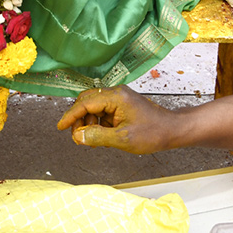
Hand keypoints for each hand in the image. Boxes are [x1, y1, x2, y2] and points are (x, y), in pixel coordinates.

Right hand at [56, 86, 173, 153]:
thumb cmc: (153, 132)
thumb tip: (78, 136)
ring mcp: (119, 98)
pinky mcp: (122, 105)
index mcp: (115, 97)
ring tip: (92, 139)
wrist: (172, 130)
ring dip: (88, 122)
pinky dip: (97, 123)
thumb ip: (97, 137)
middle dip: (79, 119)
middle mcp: (116, 93)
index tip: (60, 127)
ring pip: (93, 107)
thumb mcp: (122, 138)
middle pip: (86, 101)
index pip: (85, 103)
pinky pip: (102, 111)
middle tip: (77, 137)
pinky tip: (101, 136)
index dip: (70, 116)